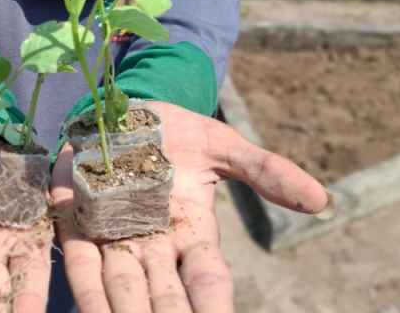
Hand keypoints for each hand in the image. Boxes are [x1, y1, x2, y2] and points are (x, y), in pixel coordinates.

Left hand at [52, 101, 330, 312]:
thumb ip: (266, 172)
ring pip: (122, 290)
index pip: (208, 280)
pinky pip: (81, 266)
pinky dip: (85, 293)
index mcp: (194, 233)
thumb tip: (322, 201)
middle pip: (164, 297)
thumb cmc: (177, 131)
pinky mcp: (78, 224)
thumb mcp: (224, 146)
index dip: (213, 306)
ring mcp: (114, 237)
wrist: (122, 107)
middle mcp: (154, 245)